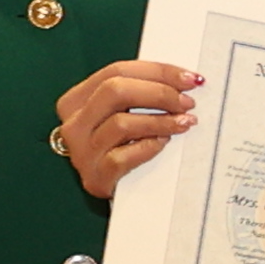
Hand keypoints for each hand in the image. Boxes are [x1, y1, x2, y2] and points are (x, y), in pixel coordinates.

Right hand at [56, 58, 198, 197]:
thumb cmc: (122, 146)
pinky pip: (124, 157)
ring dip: (161, 120)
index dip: (157, 71)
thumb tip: (183, 80)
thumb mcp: (121, 114)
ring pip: (121, 123)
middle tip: (187, 103)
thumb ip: (139, 94)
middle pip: (115, 91)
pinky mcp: (96, 176)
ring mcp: (82, 152)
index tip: (190, 79)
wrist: (117, 191)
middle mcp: (75, 123)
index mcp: (77, 100)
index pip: (116, 71)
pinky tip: (163, 143)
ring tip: (185, 122)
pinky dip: (149, 147)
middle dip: (159, 92)